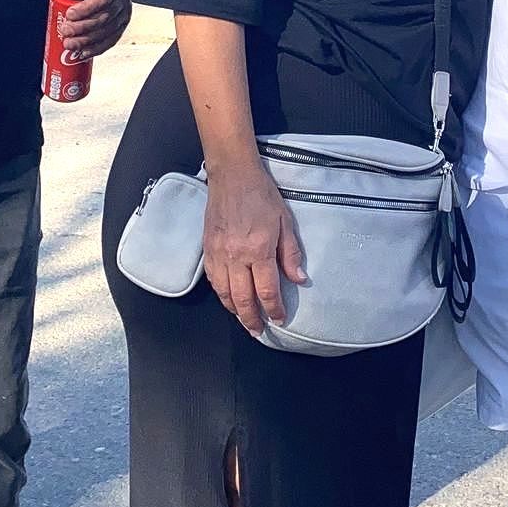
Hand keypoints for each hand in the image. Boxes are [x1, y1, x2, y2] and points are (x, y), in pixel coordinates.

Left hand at [33, 0, 132, 58]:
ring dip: (88, 42)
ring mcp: (124, 14)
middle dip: (83, 29)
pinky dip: (98, 48)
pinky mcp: (123, 24)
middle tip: (65, 32)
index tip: (69, 15)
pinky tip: (84, 53)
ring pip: (107, 32)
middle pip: (103, 19)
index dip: (86, 9)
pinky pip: (112, 40)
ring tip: (70, 45)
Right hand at [202, 160, 305, 335]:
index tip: (279, 319)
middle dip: (252, 319)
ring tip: (244, 320)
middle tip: (259, 331)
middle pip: (242, 298)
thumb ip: (291, 253)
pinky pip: (213, 280)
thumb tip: (299, 280)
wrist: (232, 175)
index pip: (266, 290)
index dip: (274, 308)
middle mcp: (236, 256)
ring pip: (224, 293)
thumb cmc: (262, 195)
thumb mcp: (285, 221)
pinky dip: (221, 294)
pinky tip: (228, 299)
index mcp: (259, 249)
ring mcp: (218, 253)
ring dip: (234, 311)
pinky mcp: (207, 249)